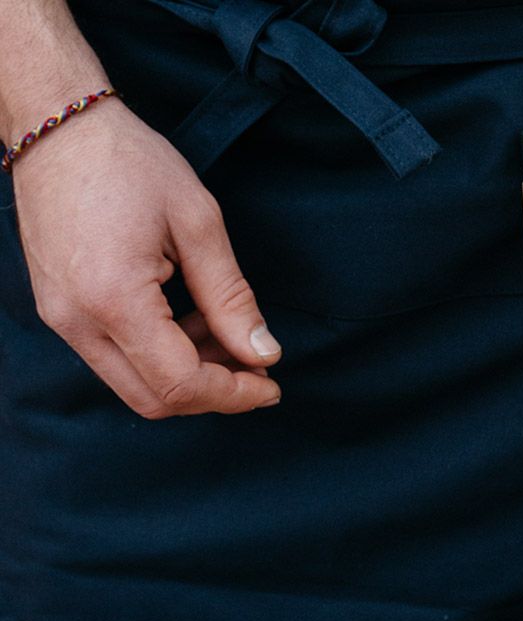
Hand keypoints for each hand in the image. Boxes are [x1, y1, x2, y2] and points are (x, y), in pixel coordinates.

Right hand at [13, 96, 280, 417]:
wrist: (56, 123)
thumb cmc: (127, 160)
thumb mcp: (197, 222)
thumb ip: (231, 298)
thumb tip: (263, 354)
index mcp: (113, 298)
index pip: (181, 383)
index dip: (233, 395)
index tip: (271, 384)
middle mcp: (77, 320)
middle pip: (156, 399)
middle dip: (213, 394)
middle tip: (254, 367)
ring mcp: (62, 318)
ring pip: (136, 386)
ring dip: (188, 376)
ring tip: (224, 334)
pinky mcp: (60, 311)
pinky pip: (117, 360)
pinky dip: (160, 357)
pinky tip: (190, 323)